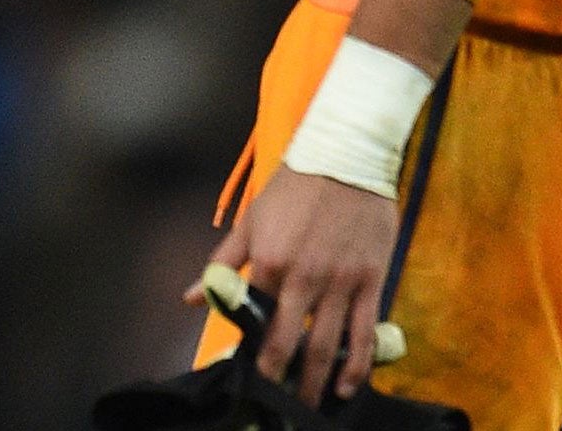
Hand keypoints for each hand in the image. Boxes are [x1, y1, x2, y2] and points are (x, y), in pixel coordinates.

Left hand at [189, 166, 397, 404]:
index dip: (250, 352)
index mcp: (269, 261)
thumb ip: (222, 263)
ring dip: (315, 382)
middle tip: (275, 404)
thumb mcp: (251, 220)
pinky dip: (356, 366)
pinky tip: (346, 386)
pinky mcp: (370, 281)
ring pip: (327, 346)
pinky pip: (364, 333)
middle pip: (289, 343)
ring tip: (306, 406)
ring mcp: (340, 282)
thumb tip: (190, 298)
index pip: (255, 321)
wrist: (346, 156)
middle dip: (280, 380)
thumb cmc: (293, 187)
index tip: (247, 375)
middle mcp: (304, 278)